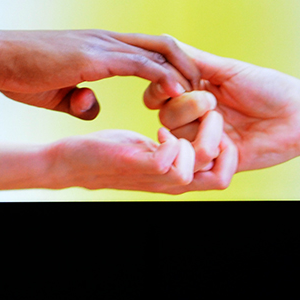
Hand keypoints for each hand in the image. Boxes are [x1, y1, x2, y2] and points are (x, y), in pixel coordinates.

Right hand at [0, 30, 202, 119]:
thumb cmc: (19, 73)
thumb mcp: (57, 93)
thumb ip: (79, 99)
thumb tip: (93, 107)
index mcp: (102, 47)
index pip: (151, 50)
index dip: (173, 70)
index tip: (184, 96)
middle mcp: (108, 40)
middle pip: (166, 45)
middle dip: (189, 70)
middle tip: (198, 99)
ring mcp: (102, 45)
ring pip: (161, 51)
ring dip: (182, 75)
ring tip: (194, 100)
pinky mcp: (94, 57)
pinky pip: (140, 64)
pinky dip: (162, 78)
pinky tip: (173, 95)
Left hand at [47, 122, 236, 193]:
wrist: (71, 163)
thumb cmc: (111, 153)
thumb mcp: (151, 150)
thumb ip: (175, 145)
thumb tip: (195, 124)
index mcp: (178, 176)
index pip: (224, 176)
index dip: (228, 150)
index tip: (210, 124)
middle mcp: (171, 182)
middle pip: (221, 177)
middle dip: (222, 140)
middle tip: (206, 117)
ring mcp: (154, 177)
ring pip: (199, 164)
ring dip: (196, 135)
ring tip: (181, 122)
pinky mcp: (135, 166)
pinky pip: (169, 160)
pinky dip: (170, 141)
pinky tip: (158, 130)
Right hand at [146, 40, 299, 171]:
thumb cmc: (269, 87)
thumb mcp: (229, 69)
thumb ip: (194, 60)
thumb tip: (162, 41)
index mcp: (193, 93)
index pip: (156, 95)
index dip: (161, 89)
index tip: (183, 83)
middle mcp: (194, 117)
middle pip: (164, 117)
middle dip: (185, 106)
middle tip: (212, 101)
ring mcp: (205, 140)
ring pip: (178, 140)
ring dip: (199, 127)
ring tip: (223, 121)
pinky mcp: (218, 163)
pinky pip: (197, 163)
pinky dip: (209, 150)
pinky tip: (228, 143)